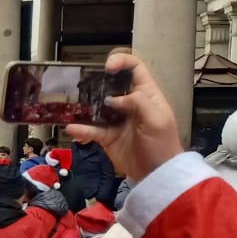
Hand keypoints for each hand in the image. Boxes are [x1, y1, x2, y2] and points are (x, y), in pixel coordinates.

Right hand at [65, 51, 183, 181]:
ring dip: (84, 105)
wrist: (157, 175)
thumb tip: (114, 98)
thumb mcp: (157, 120)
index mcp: (147, 95)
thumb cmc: (163, 146)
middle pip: (111, 84)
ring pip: (96, 106)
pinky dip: (81, 129)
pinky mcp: (107, 136)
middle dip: (97, 82)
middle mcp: (130, 104)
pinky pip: (91, 129)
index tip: (106, 68)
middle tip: (83, 85)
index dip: (121, 62)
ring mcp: (117, 119)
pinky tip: (73, 129)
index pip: (135, 68)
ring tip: (73, 106)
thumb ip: (138, 103)